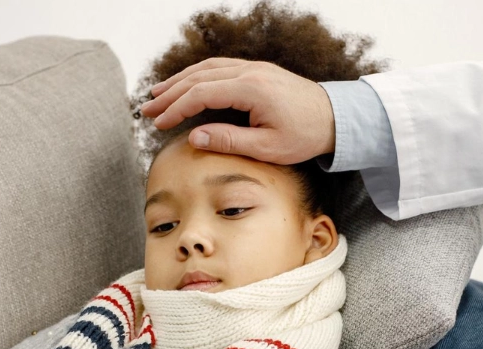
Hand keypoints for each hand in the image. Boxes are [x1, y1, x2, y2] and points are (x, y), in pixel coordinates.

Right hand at [137, 58, 335, 164]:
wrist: (335, 119)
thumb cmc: (304, 137)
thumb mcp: (266, 147)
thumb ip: (228, 140)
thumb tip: (193, 137)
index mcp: (252, 89)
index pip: (202, 94)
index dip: (176, 109)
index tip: (159, 124)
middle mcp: (251, 72)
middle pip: (199, 78)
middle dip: (170, 94)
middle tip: (146, 111)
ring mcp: (254, 68)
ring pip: (207, 69)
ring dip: (180, 81)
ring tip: (157, 95)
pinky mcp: (258, 71)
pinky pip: (220, 68)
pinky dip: (198, 76)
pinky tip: (186, 86)